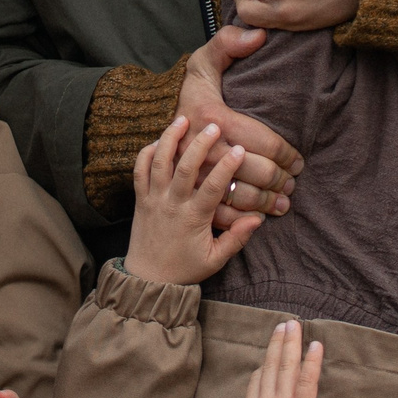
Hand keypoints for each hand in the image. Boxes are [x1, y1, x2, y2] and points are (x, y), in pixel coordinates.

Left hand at [125, 117, 263, 284]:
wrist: (147, 279)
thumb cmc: (184, 269)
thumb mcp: (215, 259)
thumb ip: (237, 239)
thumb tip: (258, 219)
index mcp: (193, 218)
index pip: (213, 187)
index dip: (226, 167)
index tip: (239, 149)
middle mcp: (172, 204)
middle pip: (185, 167)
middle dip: (200, 144)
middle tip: (214, 126)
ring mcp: (153, 199)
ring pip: (159, 162)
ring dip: (169, 138)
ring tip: (182, 118)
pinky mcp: (140, 199)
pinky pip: (138, 170)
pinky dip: (146, 153)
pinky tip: (158, 139)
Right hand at [178, 26, 302, 215]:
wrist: (150, 122)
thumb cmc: (188, 92)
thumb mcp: (204, 62)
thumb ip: (230, 43)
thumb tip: (260, 36)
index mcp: (214, 118)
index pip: (265, 143)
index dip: (288, 154)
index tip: (298, 159)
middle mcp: (205, 150)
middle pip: (258, 173)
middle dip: (282, 179)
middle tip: (293, 180)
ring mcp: (195, 176)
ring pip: (243, 197)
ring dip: (268, 201)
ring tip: (283, 199)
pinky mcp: (189, 194)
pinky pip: (221, 213)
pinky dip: (243, 218)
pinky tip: (258, 216)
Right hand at [235, 318, 322, 397]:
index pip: (257, 379)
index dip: (265, 364)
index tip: (273, 353)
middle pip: (270, 365)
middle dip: (277, 342)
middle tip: (284, 324)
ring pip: (286, 366)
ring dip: (292, 343)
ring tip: (296, 325)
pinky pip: (307, 379)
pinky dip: (311, 360)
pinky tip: (315, 345)